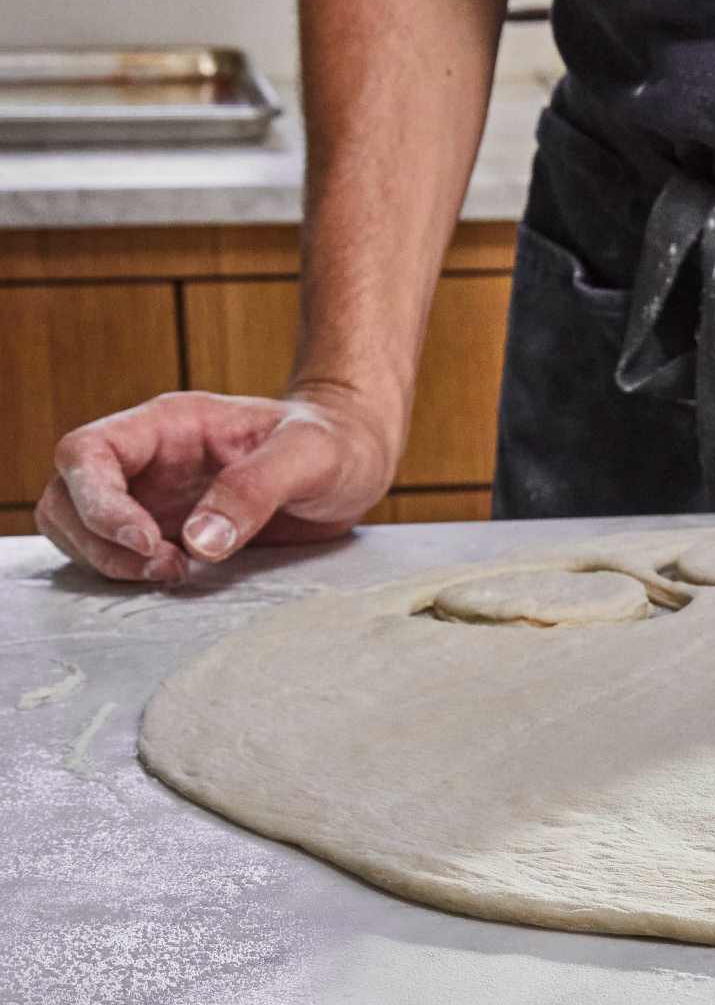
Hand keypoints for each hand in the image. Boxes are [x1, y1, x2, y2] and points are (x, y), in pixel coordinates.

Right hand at [34, 383, 400, 582]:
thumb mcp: (311, 455)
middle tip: (165, 568)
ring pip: (81, 530)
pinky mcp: (169, 530)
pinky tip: (179, 579)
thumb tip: (200, 541)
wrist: (356, 459)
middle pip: (67, 497)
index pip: (87, 453)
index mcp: (169, 424)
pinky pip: (118, 554)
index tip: (149, 542)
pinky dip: (128, 574)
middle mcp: (149, 459)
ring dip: (109, 562)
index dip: (98, 502)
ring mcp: (154, 496)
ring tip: (175, 574)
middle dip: (98, 541)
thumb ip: (256, 489)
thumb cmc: (336, 442)